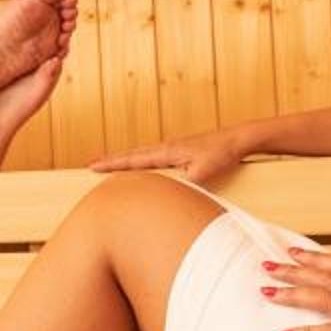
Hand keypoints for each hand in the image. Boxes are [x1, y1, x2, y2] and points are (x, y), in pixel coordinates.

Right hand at [90, 129, 249, 183]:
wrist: (239, 140)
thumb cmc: (222, 153)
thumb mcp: (204, 172)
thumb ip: (187, 182)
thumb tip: (172, 190)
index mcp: (167, 152)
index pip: (133, 159)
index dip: (112, 164)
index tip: (92, 166)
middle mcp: (166, 148)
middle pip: (132, 155)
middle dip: (112, 160)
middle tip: (92, 164)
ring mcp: (174, 149)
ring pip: (142, 156)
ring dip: (126, 161)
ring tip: (111, 166)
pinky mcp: (182, 153)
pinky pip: (154, 158)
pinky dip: (141, 162)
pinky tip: (143, 168)